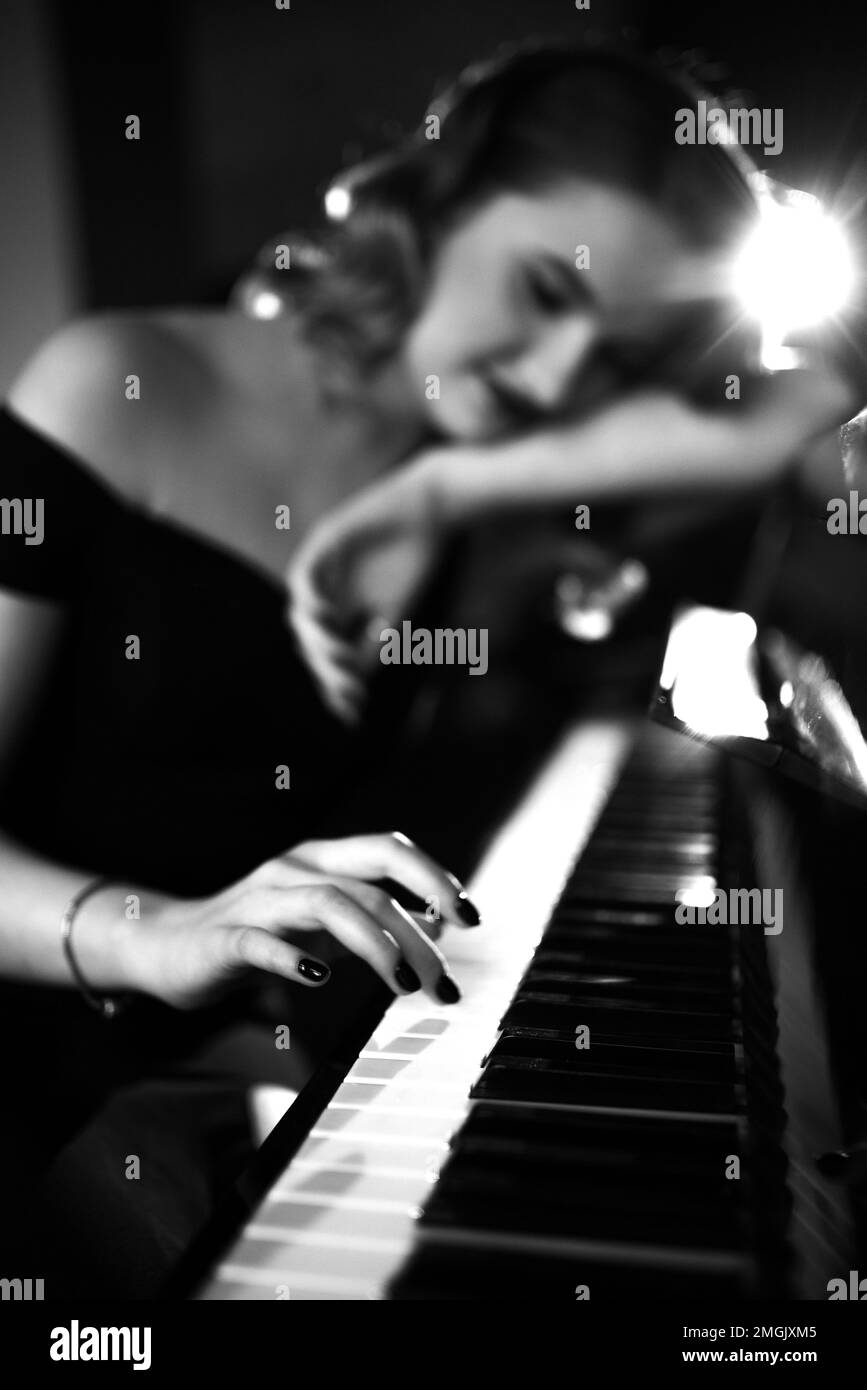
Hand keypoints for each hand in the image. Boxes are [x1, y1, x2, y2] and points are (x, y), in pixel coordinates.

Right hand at [131, 832, 477, 1009]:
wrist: (167, 945)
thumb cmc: (256, 933)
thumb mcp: (323, 924)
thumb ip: (373, 919)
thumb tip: (436, 927)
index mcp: (320, 859)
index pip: (388, 849)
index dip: (433, 877)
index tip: (471, 918)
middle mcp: (292, 868)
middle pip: (369, 885)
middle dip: (417, 934)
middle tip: (445, 981)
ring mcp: (258, 900)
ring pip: (329, 905)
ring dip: (377, 944)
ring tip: (405, 985)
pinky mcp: (225, 938)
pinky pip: (263, 942)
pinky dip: (295, 958)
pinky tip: (319, 979)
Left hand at [286, 453, 446, 722]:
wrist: (432, 511)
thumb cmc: (418, 561)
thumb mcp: (395, 615)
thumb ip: (374, 648)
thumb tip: (355, 688)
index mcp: (342, 612)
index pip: (326, 656)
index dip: (334, 684)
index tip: (353, 711)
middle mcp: (325, 594)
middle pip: (311, 642)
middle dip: (328, 670)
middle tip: (350, 688)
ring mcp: (321, 569)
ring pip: (301, 616)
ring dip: (317, 641)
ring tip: (341, 656)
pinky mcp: (323, 543)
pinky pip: (304, 576)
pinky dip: (311, 600)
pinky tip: (327, 617)